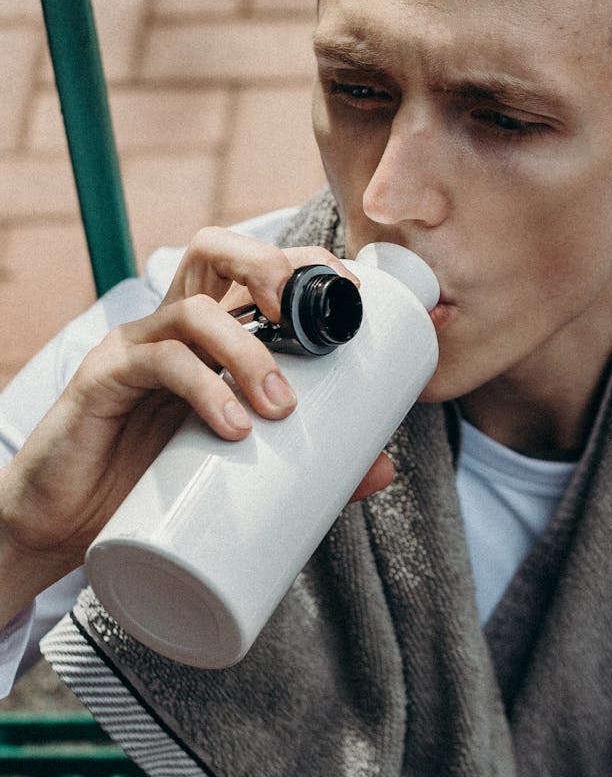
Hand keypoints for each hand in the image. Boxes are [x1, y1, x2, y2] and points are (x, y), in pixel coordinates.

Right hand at [0, 228, 392, 619]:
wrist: (63, 526)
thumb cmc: (152, 483)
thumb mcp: (234, 468)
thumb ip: (305, 467)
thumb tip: (383, 471)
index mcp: (207, 333)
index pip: (253, 268)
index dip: (303, 262)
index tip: (352, 289)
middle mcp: (172, 324)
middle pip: (215, 250)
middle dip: (270, 266)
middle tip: (307, 319)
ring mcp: (135, 345)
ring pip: (195, 307)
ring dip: (249, 349)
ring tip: (279, 407)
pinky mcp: (103, 377)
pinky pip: (157, 361)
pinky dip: (202, 386)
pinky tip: (231, 426)